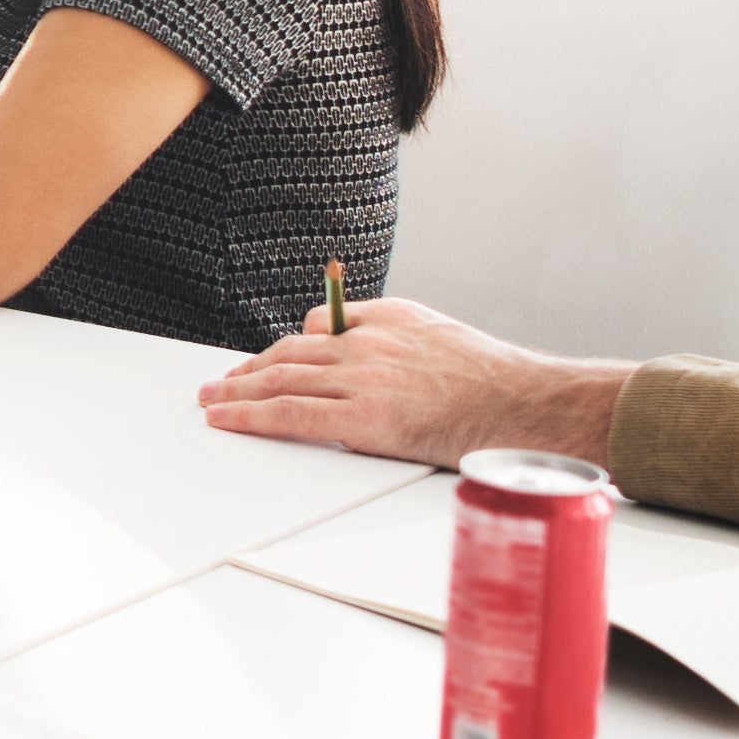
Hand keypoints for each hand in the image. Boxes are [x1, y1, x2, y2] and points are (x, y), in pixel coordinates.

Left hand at [194, 295, 627, 468]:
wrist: (527, 405)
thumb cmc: (494, 382)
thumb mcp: (435, 333)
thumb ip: (384, 333)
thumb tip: (332, 338)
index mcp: (386, 319)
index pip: (317, 330)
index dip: (285, 351)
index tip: (264, 364)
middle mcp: (367, 344)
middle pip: (288, 354)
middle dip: (248, 370)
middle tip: (219, 382)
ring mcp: (362, 381)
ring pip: (280, 381)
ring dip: (236, 391)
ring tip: (211, 400)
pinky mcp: (363, 419)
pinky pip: (291, 416)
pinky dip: (249, 416)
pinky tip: (225, 419)